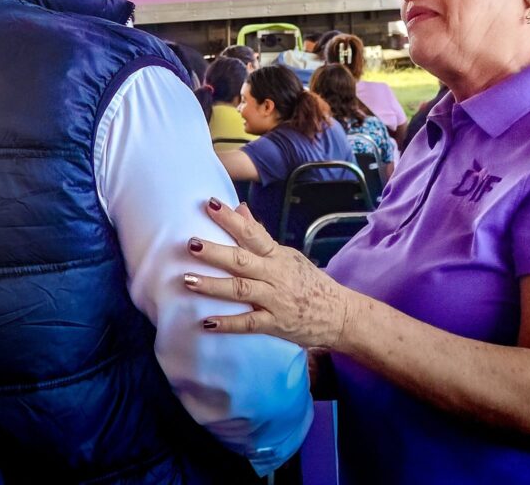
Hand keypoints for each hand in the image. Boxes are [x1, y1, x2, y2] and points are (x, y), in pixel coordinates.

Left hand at [183, 199, 350, 348]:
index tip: (210, 204)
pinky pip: (249, 323)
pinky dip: (228, 323)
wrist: (340, 314)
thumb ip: (260, 235)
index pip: (251, 233)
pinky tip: (207, 322)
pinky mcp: (275, 324)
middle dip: (215, 252)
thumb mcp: (287, 255)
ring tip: (188, 280)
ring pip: (241, 290)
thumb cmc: (309, 282)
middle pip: (241, 260)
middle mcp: (275, 275)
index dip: (231, 219)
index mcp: (277, 255)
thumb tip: (240, 209)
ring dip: (213, 285)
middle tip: (191, 243)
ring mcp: (275, 300)